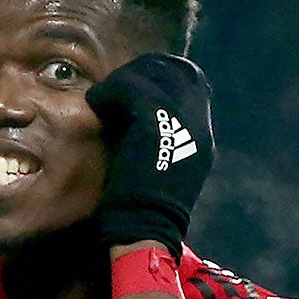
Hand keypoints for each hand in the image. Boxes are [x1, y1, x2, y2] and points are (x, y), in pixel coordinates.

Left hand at [85, 53, 214, 259]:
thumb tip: (130, 107)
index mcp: (202, 134)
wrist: (144, 228)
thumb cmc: (142, 206)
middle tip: (115, 86)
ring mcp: (182, 122)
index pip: (193, 81)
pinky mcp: (156, 123)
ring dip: (123, 81)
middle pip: (178, 70)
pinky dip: (110, 91)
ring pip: (153, 75)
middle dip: (144, 70)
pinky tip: (95, 103)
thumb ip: (155, 134)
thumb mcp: (158, 163)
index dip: (163, 74)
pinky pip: (133, 88)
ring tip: (102, 98)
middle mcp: (199, 124)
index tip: (133, 82)